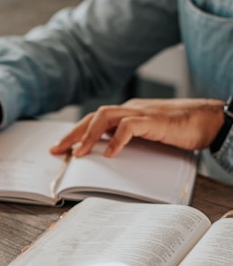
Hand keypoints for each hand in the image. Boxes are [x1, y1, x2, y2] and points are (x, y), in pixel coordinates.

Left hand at [50, 98, 224, 156]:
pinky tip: (110, 154)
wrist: (208, 119)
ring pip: (106, 116)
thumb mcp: (146, 137)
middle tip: (57, 150)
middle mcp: (129, 110)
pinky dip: (117, 140)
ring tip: (79, 153)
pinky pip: (130, 127)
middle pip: (93, 117)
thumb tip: (107, 155)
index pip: (93, 121)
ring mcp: (141, 113)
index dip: (75, 133)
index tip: (60, 148)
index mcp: (126, 114)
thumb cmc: (178, 129)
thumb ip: (128, 141)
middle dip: (73, 134)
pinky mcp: (154, 120)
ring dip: (89, 135)